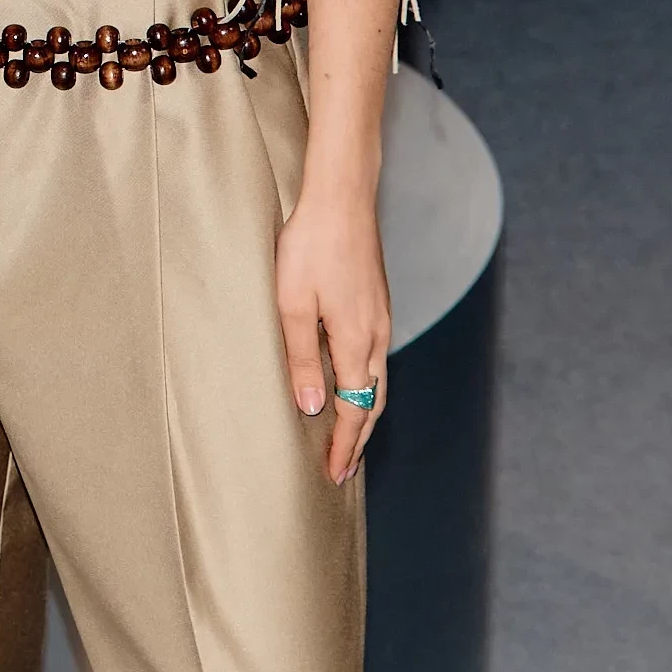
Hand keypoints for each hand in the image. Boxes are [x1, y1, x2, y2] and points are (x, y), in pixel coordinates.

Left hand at [275, 176, 389, 488]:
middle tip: (343, 469)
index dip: (345, 445)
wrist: (342, 197)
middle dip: (359, 439)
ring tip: (348, 436)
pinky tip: (351, 383)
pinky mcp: (376, 303)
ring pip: (377, 381)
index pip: (356, 411)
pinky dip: (366, 385)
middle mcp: (375, 336)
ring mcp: (380, 318)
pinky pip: (375, 358)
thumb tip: (313, 407)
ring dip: (364, 414)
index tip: (335, 474)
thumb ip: (301, 358)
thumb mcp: (292, 304)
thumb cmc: (311, 245)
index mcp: (356, 342)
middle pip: (373, 403)